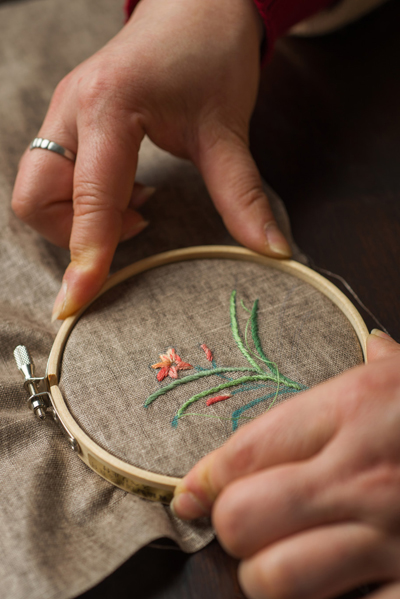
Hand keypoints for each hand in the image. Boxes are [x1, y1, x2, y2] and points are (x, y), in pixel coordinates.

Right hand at [12, 0, 290, 321]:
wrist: (195, 4)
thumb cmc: (211, 53)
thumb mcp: (227, 128)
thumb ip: (242, 194)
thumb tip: (273, 250)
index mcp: (109, 108)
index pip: (88, 199)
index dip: (85, 257)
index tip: (76, 303)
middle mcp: (72, 109)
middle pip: (35, 198)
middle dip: (72, 234)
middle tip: (135, 228)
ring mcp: (64, 112)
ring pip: (38, 189)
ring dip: (78, 218)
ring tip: (137, 207)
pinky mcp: (70, 119)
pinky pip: (52, 175)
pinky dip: (82, 200)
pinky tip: (126, 191)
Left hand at [172, 330, 399, 598]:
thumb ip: (385, 362)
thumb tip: (374, 343)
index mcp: (350, 411)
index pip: (243, 451)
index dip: (204, 480)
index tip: (192, 495)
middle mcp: (360, 474)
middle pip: (242, 519)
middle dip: (232, 529)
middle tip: (247, 527)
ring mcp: (389, 534)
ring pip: (277, 580)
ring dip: (268, 577)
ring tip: (284, 563)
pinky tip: (339, 588)